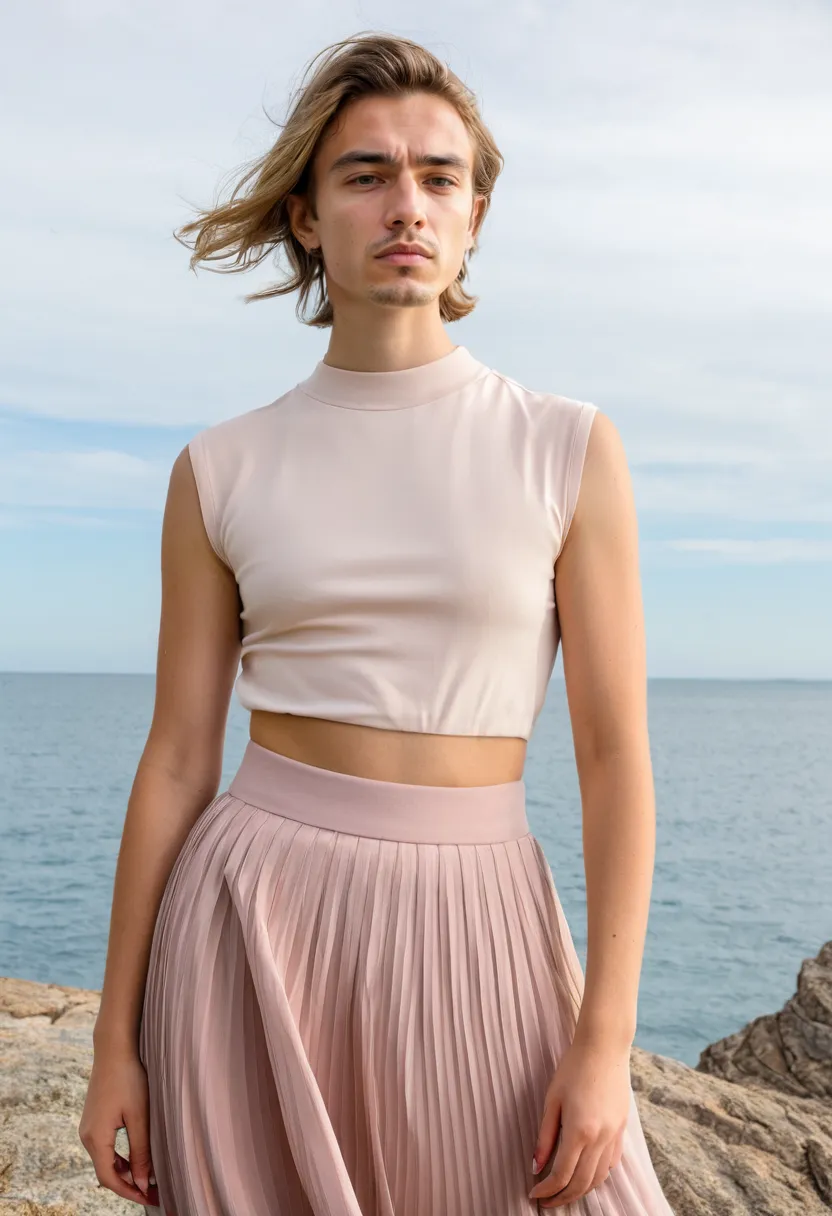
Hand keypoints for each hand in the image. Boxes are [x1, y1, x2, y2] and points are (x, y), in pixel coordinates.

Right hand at [78, 1046, 159, 1206]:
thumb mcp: (139, 1116)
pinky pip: (104, 1148)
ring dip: (124, 1172)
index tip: (148, 1199)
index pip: (109, 1178)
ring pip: (104, 1160)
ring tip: (147, 1178)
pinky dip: (118, 1158)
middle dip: (128, 1184)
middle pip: (105, 1172)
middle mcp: (86, 1136)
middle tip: (152, 1192)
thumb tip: (143, 1182)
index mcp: (95, 1138)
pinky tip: (134, 1158)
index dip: (129, 1192)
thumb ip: (140, 1151)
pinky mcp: (93, 1119)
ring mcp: (88, 1127)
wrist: (113, 1050)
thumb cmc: (129, 1079)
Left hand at [528, 1039, 629, 1208]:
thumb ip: (544, 1136)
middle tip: (546, 1201)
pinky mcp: (622, 1129)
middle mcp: (601, 1138)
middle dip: (562, 1197)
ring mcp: (614, 1135)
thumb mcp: (552, 1100)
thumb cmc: (573, 1068)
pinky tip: (585, 1173)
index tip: (533, 1194)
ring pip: (599, 1177)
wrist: (604, 1047)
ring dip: (581, 1190)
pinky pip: (611, 1163)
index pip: (562, 1175)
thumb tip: (536, 1166)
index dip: (546, 1190)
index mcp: (580, 1130)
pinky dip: (598, 1175)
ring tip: (563, 1191)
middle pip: (582, 1183)